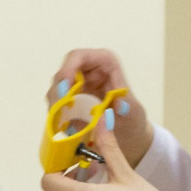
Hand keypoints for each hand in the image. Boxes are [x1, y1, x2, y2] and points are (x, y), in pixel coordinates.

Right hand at [46, 47, 154, 163]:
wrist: (127, 133)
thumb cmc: (132, 118)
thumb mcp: (134, 112)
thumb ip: (127, 106)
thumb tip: (121, 105)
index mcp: (105, 63)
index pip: (80, 57)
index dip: (67, 70)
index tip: (64, 92)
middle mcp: (89, 69)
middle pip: (64, 72)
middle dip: (58, 92)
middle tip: (59, 111)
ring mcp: (78, 84)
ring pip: (57, 87)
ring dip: (56, 104)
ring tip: (62, 121)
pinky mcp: (71, 98)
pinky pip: (57, 102)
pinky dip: (57, 112)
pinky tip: (62, 123)